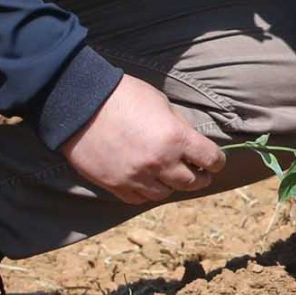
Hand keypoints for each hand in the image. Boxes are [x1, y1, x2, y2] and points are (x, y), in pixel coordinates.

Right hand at [60, 74, 221, 203]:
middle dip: (199, 177)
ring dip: (171, 185)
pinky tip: (147, 181)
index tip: (214, 161)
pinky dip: (147, 192)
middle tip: (198, 172)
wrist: (79, 103)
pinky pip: (139, 199)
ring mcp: (137, 177)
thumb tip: (191, 142)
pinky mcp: (116, 185)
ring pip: (166, 194)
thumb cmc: (123, 95)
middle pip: (192, 182)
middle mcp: (160, 163)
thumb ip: (179, 126)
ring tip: (169, 175)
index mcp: (176, 138)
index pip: (211, 160)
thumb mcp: (161, 103)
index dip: (216, 161)